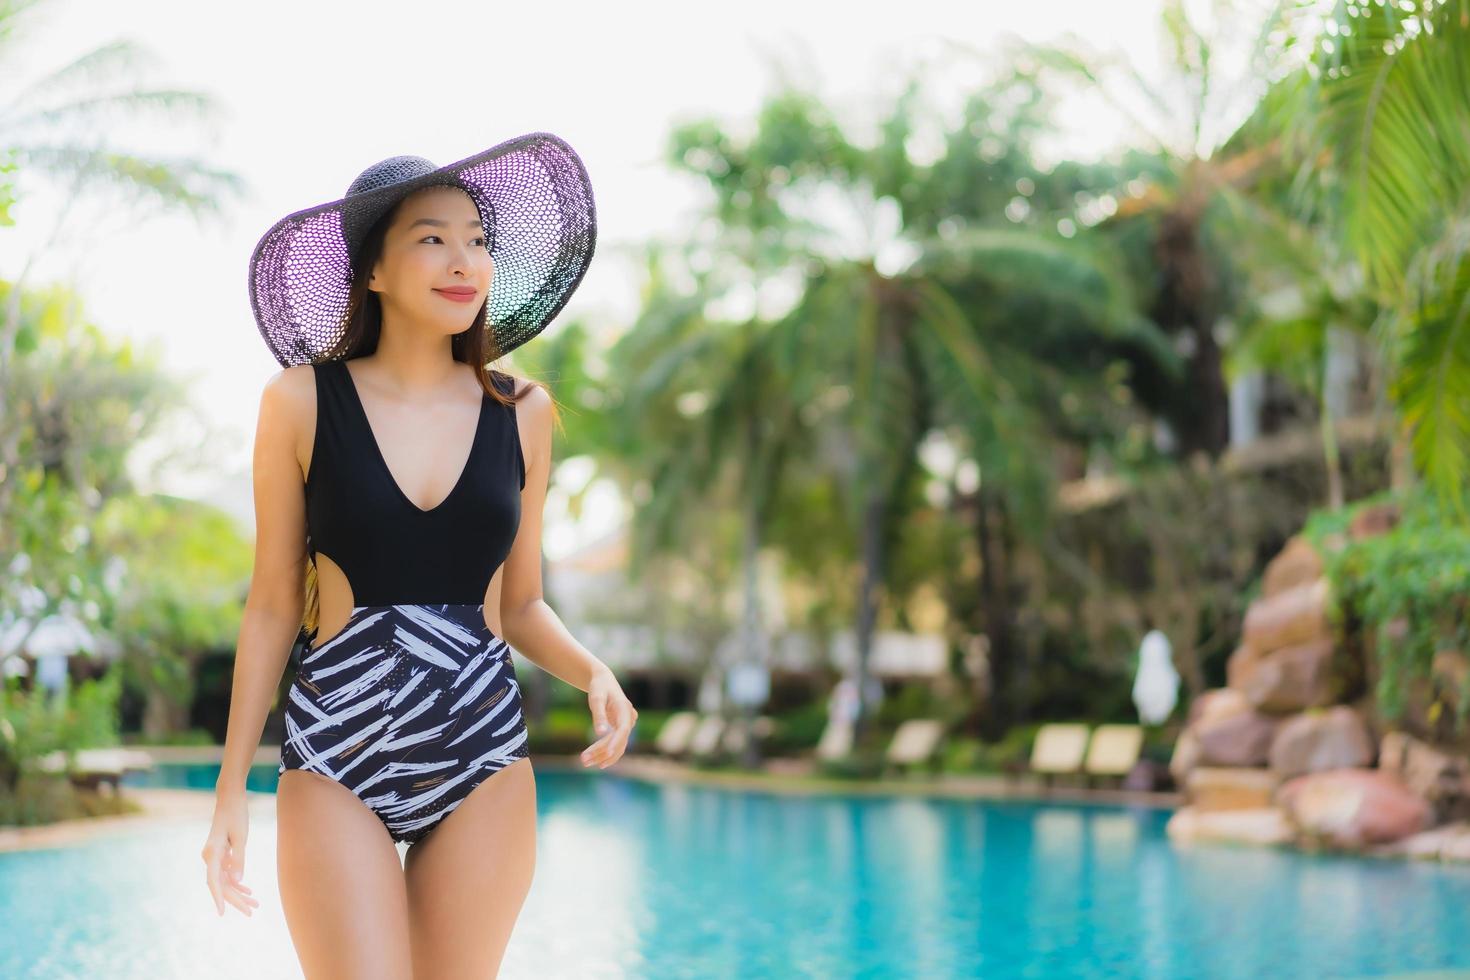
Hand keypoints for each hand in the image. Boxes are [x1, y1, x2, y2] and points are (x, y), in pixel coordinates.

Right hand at [201, 788, 260, 917]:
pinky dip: (237, 882)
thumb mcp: (241, 837)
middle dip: (236, 900)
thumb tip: (238, 880)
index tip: (222, 913)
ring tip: (255, 904)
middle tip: (251, 912)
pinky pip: (227, 873)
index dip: (218, 899)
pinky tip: (249, 891)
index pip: (214, 882)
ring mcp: (214, 857)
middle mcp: (209, 857)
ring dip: (239, 893)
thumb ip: (239, 859)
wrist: (230, 799)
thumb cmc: (236, 815)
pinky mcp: (220, 854)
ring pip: (225, 881)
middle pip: (221, 885)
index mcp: (211, 854)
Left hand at [581, 666, 636, 769]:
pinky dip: (604, 752)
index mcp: (625, 709)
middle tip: (583, 760)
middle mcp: (629, 719)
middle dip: (602, 752)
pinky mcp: (620, 729)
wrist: (603, 680)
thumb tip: (600, 733)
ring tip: (584, 762)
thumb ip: (598, 715)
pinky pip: (615, 744)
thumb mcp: (596, 698)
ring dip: (602, 755)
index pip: (623, 730)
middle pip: (618, 741)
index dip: (615, 743)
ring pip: (617, 746)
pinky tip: (593, 759)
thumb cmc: (599, 687)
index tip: (606, 754)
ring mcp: (626, 725)